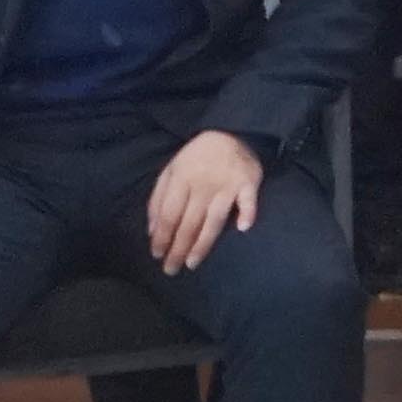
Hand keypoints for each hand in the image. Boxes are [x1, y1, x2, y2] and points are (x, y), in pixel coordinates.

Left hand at [147, 129, 265, 274]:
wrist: (229, 131)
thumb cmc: (195, 158)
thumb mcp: (169, 172)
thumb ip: (158, 199)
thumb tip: (152, 231)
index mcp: (181, 180)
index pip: (169, 215)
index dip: (162, 237)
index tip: (157, 256)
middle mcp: (203, 185)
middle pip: (189, 222)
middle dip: (178, 248)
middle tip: (171, 269)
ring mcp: (227, 185)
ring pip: (214, 219)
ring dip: (203, 243)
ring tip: (193, 262)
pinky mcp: (249, 182)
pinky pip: (249, 200)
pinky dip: (247, 212)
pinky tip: (243, 228)